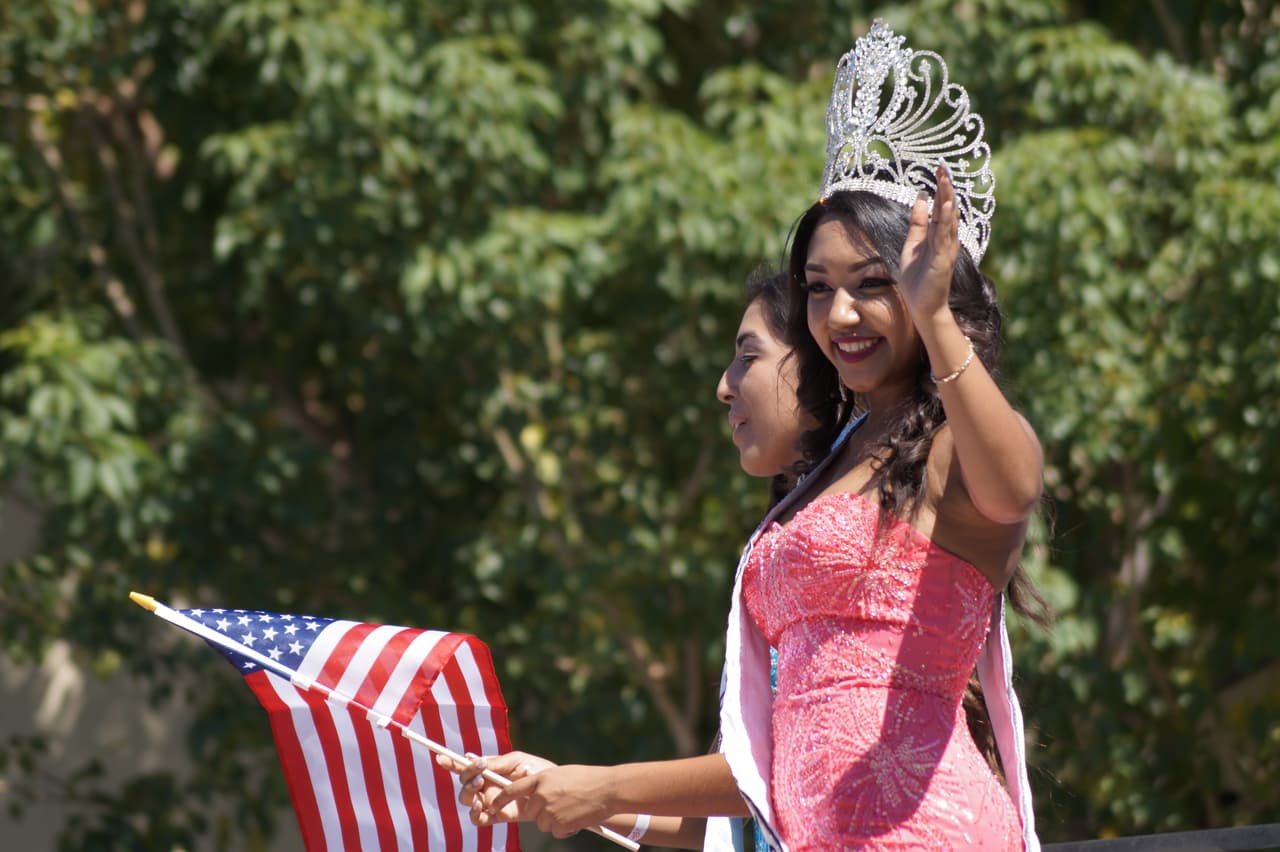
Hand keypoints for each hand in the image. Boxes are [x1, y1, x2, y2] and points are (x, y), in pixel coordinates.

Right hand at [435, 750, 554, 824]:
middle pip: (464, 784)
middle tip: (479, 774)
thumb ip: (495, 762)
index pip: (466, 767)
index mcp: (489, 770)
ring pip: (467, 800)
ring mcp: (490, 801)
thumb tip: (471, 757)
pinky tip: (481, 806)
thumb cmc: (537, 770)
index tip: (441, 758)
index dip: (452, 763)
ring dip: (468, 793)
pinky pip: (478, 819)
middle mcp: (486, 785)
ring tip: (480, 787)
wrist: (554, 790)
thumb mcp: (516, 760)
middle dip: (466, 777)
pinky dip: (475, 814)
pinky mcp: (497, 816)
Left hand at [484, 763, 618, 838]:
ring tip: (571, 808)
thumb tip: (531, 796)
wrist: (606, 790)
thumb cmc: (586, 779)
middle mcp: (541, 795)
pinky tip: (576, 817)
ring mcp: (550, 811)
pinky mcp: (559, 826)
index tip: (492, 804)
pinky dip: (564, 828)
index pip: (512, 790)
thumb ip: (542, 784)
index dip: (500, 798)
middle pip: (530, 811)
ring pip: (542, 823)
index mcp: (540, 779)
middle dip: (541, 811)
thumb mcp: (559, 775)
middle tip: (560, 803)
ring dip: (554, 820)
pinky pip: (555, 831)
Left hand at [898, 165, 960, 325]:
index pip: (940, 207)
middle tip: (943, 167)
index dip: (940, 188)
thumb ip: (917, 223)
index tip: (939, 169)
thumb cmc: (917, 279)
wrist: (921, 306)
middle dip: (945, 188)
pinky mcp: (943, 259)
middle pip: (946, 209)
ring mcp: (946, 249)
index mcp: (936, 236)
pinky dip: (947, 220)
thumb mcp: (912, 245)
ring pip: (949, 220)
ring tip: (947, 180)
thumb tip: (921, 197)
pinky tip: (948, 206)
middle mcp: (945, 240)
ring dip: (948, 199)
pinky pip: (945, 236)